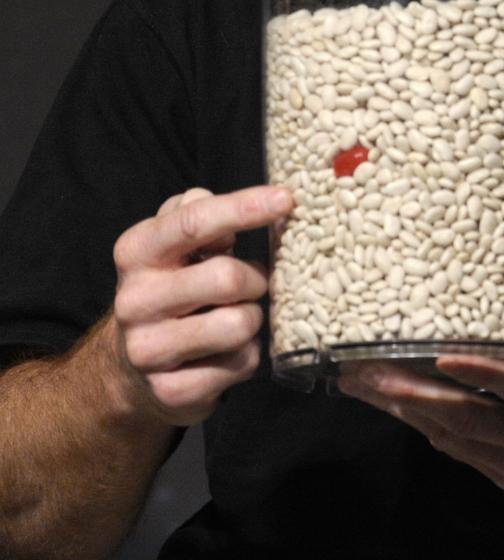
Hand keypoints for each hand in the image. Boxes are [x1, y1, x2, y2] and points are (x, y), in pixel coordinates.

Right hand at [112, 185, 292, 426]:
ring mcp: (148, 350)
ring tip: (238, 316)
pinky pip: (241, 364)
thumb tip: (229, 200)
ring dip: (254, 318)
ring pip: (239, 324)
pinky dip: (248, 354)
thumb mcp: (173, 242)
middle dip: (255, 278)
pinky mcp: (170, 391)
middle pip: (226, 277)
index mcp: (136, 252)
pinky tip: (228, 351)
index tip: (285, 198)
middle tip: (254, 282)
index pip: (195, 221)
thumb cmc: (170, 287)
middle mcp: (134, 300)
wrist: (131, 365)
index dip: (244, 207)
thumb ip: (197, 212)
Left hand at [338, 199, 503, 508]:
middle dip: (416, 396)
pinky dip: (430, 428)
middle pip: (473, 423)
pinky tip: (397, 406)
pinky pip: (466, 452)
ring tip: (362, 384)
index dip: (485, 376)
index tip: (444, 355)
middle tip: (368, 368)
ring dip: (409, 412)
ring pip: (459, 441)